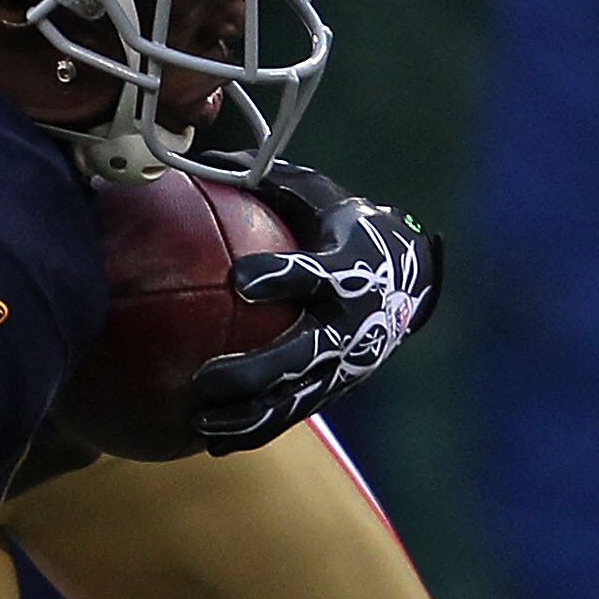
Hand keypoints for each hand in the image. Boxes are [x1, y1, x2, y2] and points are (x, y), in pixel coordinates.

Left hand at [191, 163, 438, 452]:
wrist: (408, 279)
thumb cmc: (343, 227)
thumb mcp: (315, 196)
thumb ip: (260, 181)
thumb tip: (190, 154)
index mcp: (346, 269)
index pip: (313, 274)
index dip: (280, 276)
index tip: (239, 279)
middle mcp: (349, 322)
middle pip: (302, 355)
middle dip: (254, 373)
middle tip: (203, 380)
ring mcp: (345, 362)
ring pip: (295, 399)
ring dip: (247, 418)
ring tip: (197, 424)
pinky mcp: (336, 387)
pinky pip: (292, 415)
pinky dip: (254, 432)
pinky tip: (209, 444)